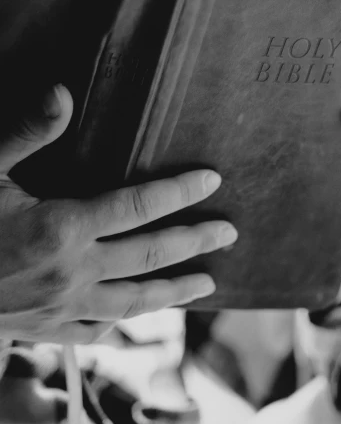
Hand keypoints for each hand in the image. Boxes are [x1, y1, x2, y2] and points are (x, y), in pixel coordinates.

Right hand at [0, 85, 236, 343]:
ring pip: (135, 302)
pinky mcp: (44, 330)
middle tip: (229, 232)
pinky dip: (125, 323)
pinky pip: (97, 331)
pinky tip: (140, 320)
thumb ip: (27, 131)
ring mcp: (61, 309)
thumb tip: (64, 93)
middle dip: (195, 241)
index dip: (180, 192)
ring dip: (174, 290)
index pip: (140, 205)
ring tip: (208, 284)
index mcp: (62, 228)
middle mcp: (72, 272)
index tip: (212, 180)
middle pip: (151, 256)